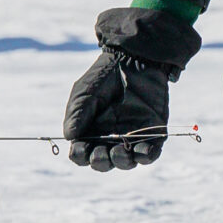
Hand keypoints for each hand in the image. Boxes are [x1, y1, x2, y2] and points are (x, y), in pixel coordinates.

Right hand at [63, 7, 201, 171]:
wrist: (133, 60)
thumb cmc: (103, 77)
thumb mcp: (84, 93)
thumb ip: (77, 113)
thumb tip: (69, 137)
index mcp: (91, 132)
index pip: (83, 154)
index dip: (81, 156)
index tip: (80, 149)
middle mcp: (110, 139)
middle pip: (104, 162)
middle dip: (101, 162)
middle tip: (100, 153)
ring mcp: (132, 137)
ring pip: (127, 161)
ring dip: (122, 161)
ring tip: (119, 152)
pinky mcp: (153, 132)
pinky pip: (150, 152)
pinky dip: (147, 156)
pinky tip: (142, 152)